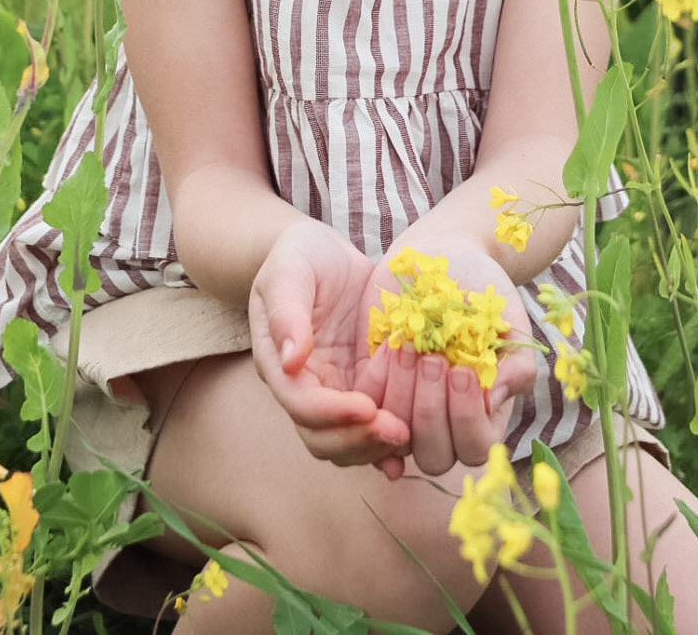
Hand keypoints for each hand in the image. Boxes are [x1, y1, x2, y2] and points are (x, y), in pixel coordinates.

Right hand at [249, 219, 411, 467]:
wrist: (323, 251)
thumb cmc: (299, 257)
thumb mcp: (288, 272)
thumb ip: (287, 312)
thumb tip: (291, 360)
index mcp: (281, 364)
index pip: (301, 404)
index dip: (333, 413)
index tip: (367, 407)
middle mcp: (308, 387)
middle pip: (324, 438)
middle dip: (359, 440)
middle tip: (397, 430)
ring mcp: (338, 389)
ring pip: (350, 442)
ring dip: (378, 445)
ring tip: (411, 433)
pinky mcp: (367, 384)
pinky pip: (376, 423)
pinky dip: (392, 441)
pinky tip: (416, 441)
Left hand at [354, 238, 537, 478]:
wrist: (445, 255)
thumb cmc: (484, 292)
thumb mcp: (509, 323)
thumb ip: (515, 366)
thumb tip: (491, 402)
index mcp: (482, 414)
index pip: (475, 447)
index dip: (467, 419)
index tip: (462, 371)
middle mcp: (443, 419)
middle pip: (434, 455)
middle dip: (431, 411)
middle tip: (432, 360)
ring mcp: (405, 406)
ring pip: (396, 436)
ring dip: (401, 397)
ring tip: (408, 348)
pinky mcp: (373, 385)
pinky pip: (366, 405)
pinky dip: (375, 382)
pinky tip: (389, 345)